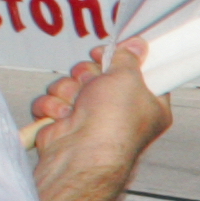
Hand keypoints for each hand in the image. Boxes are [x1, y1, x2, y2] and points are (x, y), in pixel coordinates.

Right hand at [29, 38, 174, 190]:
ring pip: (71, 84)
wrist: (80, 155)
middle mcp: (120, 112)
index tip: (108, 54)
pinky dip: (52, 106)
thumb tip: (137, 45)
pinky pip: (52, 101)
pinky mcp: (65, 124)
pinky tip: (61, 117)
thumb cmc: (113, 123)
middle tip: (92, 84)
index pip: (135, 71)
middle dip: (87, 74)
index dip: (119, 59)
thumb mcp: (129, 77)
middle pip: (97, 73)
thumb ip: (129, 57)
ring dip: (68, 90)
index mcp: (147, 104)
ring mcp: (91, 118)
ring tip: (76, 105)